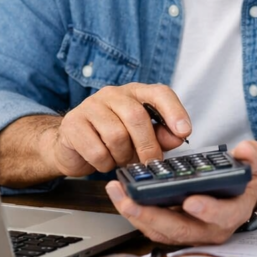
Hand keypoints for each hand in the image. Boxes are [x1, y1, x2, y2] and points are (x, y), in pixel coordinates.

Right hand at [46, 83, 191, 176]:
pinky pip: (96, 150)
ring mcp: (90, 106)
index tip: (185, 132)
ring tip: (120, 159)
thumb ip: (162, 136)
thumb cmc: (113, 139)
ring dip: (122, 156)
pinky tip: (103, 161)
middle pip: (137, 117)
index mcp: (135, 93)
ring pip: (116, 135)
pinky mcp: (72, 124)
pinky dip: (104, 163)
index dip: (174, 111)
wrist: (71, 145)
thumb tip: (178, 136)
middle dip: (147, 146)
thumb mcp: (142, 137)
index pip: (160, 93)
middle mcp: (113, 94)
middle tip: (150, 164)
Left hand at [105, 140, 256, 244]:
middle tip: (132, 201)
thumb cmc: (245, 179)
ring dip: (136, 215)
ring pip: (160, 231)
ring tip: (118, 193)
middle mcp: (209, 229)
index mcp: (232, 213)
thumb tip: (243, 150)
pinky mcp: (173, 228)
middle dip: (153, 216)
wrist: (239, 192)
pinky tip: (122, 194)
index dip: (207, 210)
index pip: (220, 216)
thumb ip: (253, 155)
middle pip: (179, 229)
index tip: (191, 201)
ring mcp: (189, 231)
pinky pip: (152, 226)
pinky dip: (135, 212)